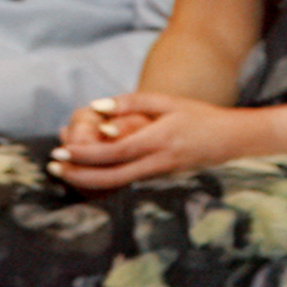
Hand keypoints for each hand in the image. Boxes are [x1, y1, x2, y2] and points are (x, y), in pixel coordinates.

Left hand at [49, 94, 264, 188]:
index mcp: (159, 139)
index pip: (114, 152)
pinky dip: (104, 180)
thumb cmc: (200, 116)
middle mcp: (159, 161)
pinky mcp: (161, 179)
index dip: (85, 154)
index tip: (62, 149)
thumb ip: (132, 103)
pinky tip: (86, 174)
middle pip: (112, 176)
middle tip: (53, 165)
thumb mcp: (168, 102)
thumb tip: (97, 108)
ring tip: (64, 171)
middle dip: (79, 174)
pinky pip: (128, 183)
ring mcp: (161, 174)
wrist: (233, 140)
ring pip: (118, 184)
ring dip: (87, 180)